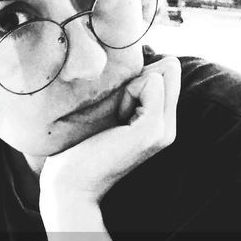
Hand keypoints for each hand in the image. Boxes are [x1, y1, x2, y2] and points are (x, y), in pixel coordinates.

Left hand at [40, 54, 180, 210]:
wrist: (70, 183)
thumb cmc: (80, 147)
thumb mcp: (111, 111)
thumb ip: (131, 90)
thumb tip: (150, 58)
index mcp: (161, 125)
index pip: (168, 72)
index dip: (138, 77)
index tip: (118, 109)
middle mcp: (169, 129)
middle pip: (170, 69)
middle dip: (137, 79)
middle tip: (116, 112)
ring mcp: (164, 131)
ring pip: (161, 74)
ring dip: (130, 88)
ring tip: (115, 120)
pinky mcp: (152, 128)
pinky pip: (152, 82)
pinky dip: (129, 93)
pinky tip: (117, 120)